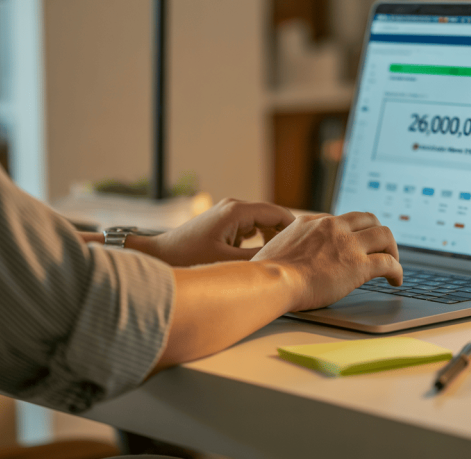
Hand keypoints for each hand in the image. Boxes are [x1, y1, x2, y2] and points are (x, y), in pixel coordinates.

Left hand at [145, 198, 294, 265]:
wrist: (159, 257)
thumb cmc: (188, 258)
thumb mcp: (226, 262)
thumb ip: (256, 260)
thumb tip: (282, 263)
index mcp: (237, 211)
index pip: (278, 213)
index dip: (297, 228)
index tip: (310, 243)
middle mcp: (234, 208)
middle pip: (272, 216)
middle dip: (287, 234)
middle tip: (302, 254)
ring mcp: (228, 215)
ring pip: (262, 223)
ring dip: (273, 238)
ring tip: (285, 257)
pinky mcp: (223, 225)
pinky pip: (250, 229)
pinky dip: (260, 240)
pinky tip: (264, 257)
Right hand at [251, 212, 402, 310]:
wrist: (272, 280)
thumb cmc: (266, 273)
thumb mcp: (275, 247)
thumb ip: (289, 246)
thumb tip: (286, 259)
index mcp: (312, 222)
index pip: (341, 220)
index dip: (352, 232)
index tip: (355, 243)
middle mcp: (332, 227)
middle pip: (368, 218)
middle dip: (378, 232)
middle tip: (381, 247)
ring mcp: (347, 244)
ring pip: (384, 235)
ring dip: (392, 248)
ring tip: (393, 262)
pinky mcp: (359, 265)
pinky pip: (388, 263)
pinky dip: (397, 270)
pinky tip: (396, 280)